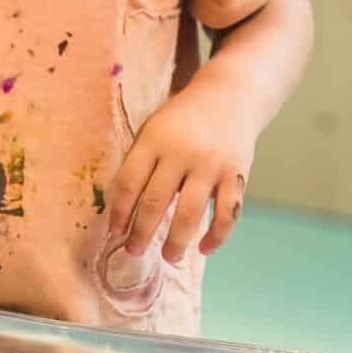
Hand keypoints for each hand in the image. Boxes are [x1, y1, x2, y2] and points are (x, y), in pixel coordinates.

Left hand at [107, 77, 258, 262]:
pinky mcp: (237, 175)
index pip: (128, 182)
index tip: (114, 232)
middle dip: (141, 232)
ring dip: (177, 241)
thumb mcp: (154, 127)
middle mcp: (181, 153)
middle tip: (133, 252)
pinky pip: (226, 214)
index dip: (119, 211)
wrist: (230, 95)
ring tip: (169, 257)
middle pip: (155, 201)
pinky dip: (216, 236)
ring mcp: (211, 165)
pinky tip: (204, 248)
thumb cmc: (183, 117)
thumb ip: (142, 160)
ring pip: (189, 214)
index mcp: (154, 139)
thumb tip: (124, 207)